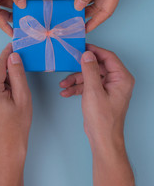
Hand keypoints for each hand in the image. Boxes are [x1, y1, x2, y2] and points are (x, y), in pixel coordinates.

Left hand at [0, 43, 31, 185]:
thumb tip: (13, 56)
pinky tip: (4, 88)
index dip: (6, 53)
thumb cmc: (17, 122)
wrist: (7, 142)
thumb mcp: (23, 96)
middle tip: (16, 70)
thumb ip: (17, 74)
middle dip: (2, 64)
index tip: (13, 45)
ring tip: (11, 84)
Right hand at [60, 44, 134, 185]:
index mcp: (121, 78)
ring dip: (75, 80)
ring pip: (90, 76)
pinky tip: (66, 92)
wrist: (102, 138)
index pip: (108, 57)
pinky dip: (77, 88)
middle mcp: (117, 81)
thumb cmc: (103, 118)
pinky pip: (88, 86)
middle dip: (80, 69)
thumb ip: (89, 70)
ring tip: (63, 85)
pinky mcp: (100, 95)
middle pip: (96, 67)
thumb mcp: (93, 91)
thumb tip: (87, 54)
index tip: (80, 47)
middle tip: (68, 65)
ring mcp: (108, 88)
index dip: (94, 51)